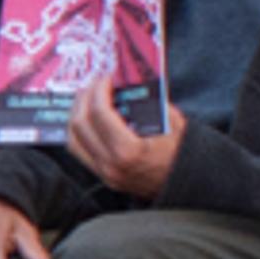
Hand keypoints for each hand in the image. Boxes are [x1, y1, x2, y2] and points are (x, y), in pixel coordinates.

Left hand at [68, 83, 184, 203]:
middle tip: (94, 83)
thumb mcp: (171, 121)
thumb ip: (148, 101)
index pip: (99, 113)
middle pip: (80, 124)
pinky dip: (80, 131)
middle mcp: (110, 164)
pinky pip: (80, 151)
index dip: (99, 90)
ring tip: (87, 98)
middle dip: (84, 98)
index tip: (106, 77)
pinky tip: (88, 118)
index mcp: (128, 150)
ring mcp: (104, 173)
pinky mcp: (102, 176)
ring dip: (76, 114)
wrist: (185, 181)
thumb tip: (128, 81)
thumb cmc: (181, 152)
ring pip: (73, 140)